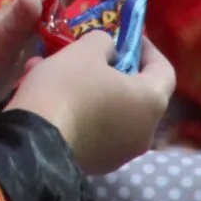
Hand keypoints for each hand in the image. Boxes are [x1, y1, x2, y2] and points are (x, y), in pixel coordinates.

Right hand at [9, 32, 175, 176]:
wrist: (36, 143)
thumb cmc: (69, 88)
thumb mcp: (85, 50)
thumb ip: (104, 42)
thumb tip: (108, 52)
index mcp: (151, 102)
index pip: (164, 70)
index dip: (147, 48)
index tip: (125, 35)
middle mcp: (145, 132)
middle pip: (135, 93)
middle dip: (112, 70)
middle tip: (89, 55)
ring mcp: (122, 154)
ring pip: (112, 112)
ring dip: (91, 91)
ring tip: (59, 74)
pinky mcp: (98, 165)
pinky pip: (95, 131)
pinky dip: (81, 113)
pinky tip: (51, 100)